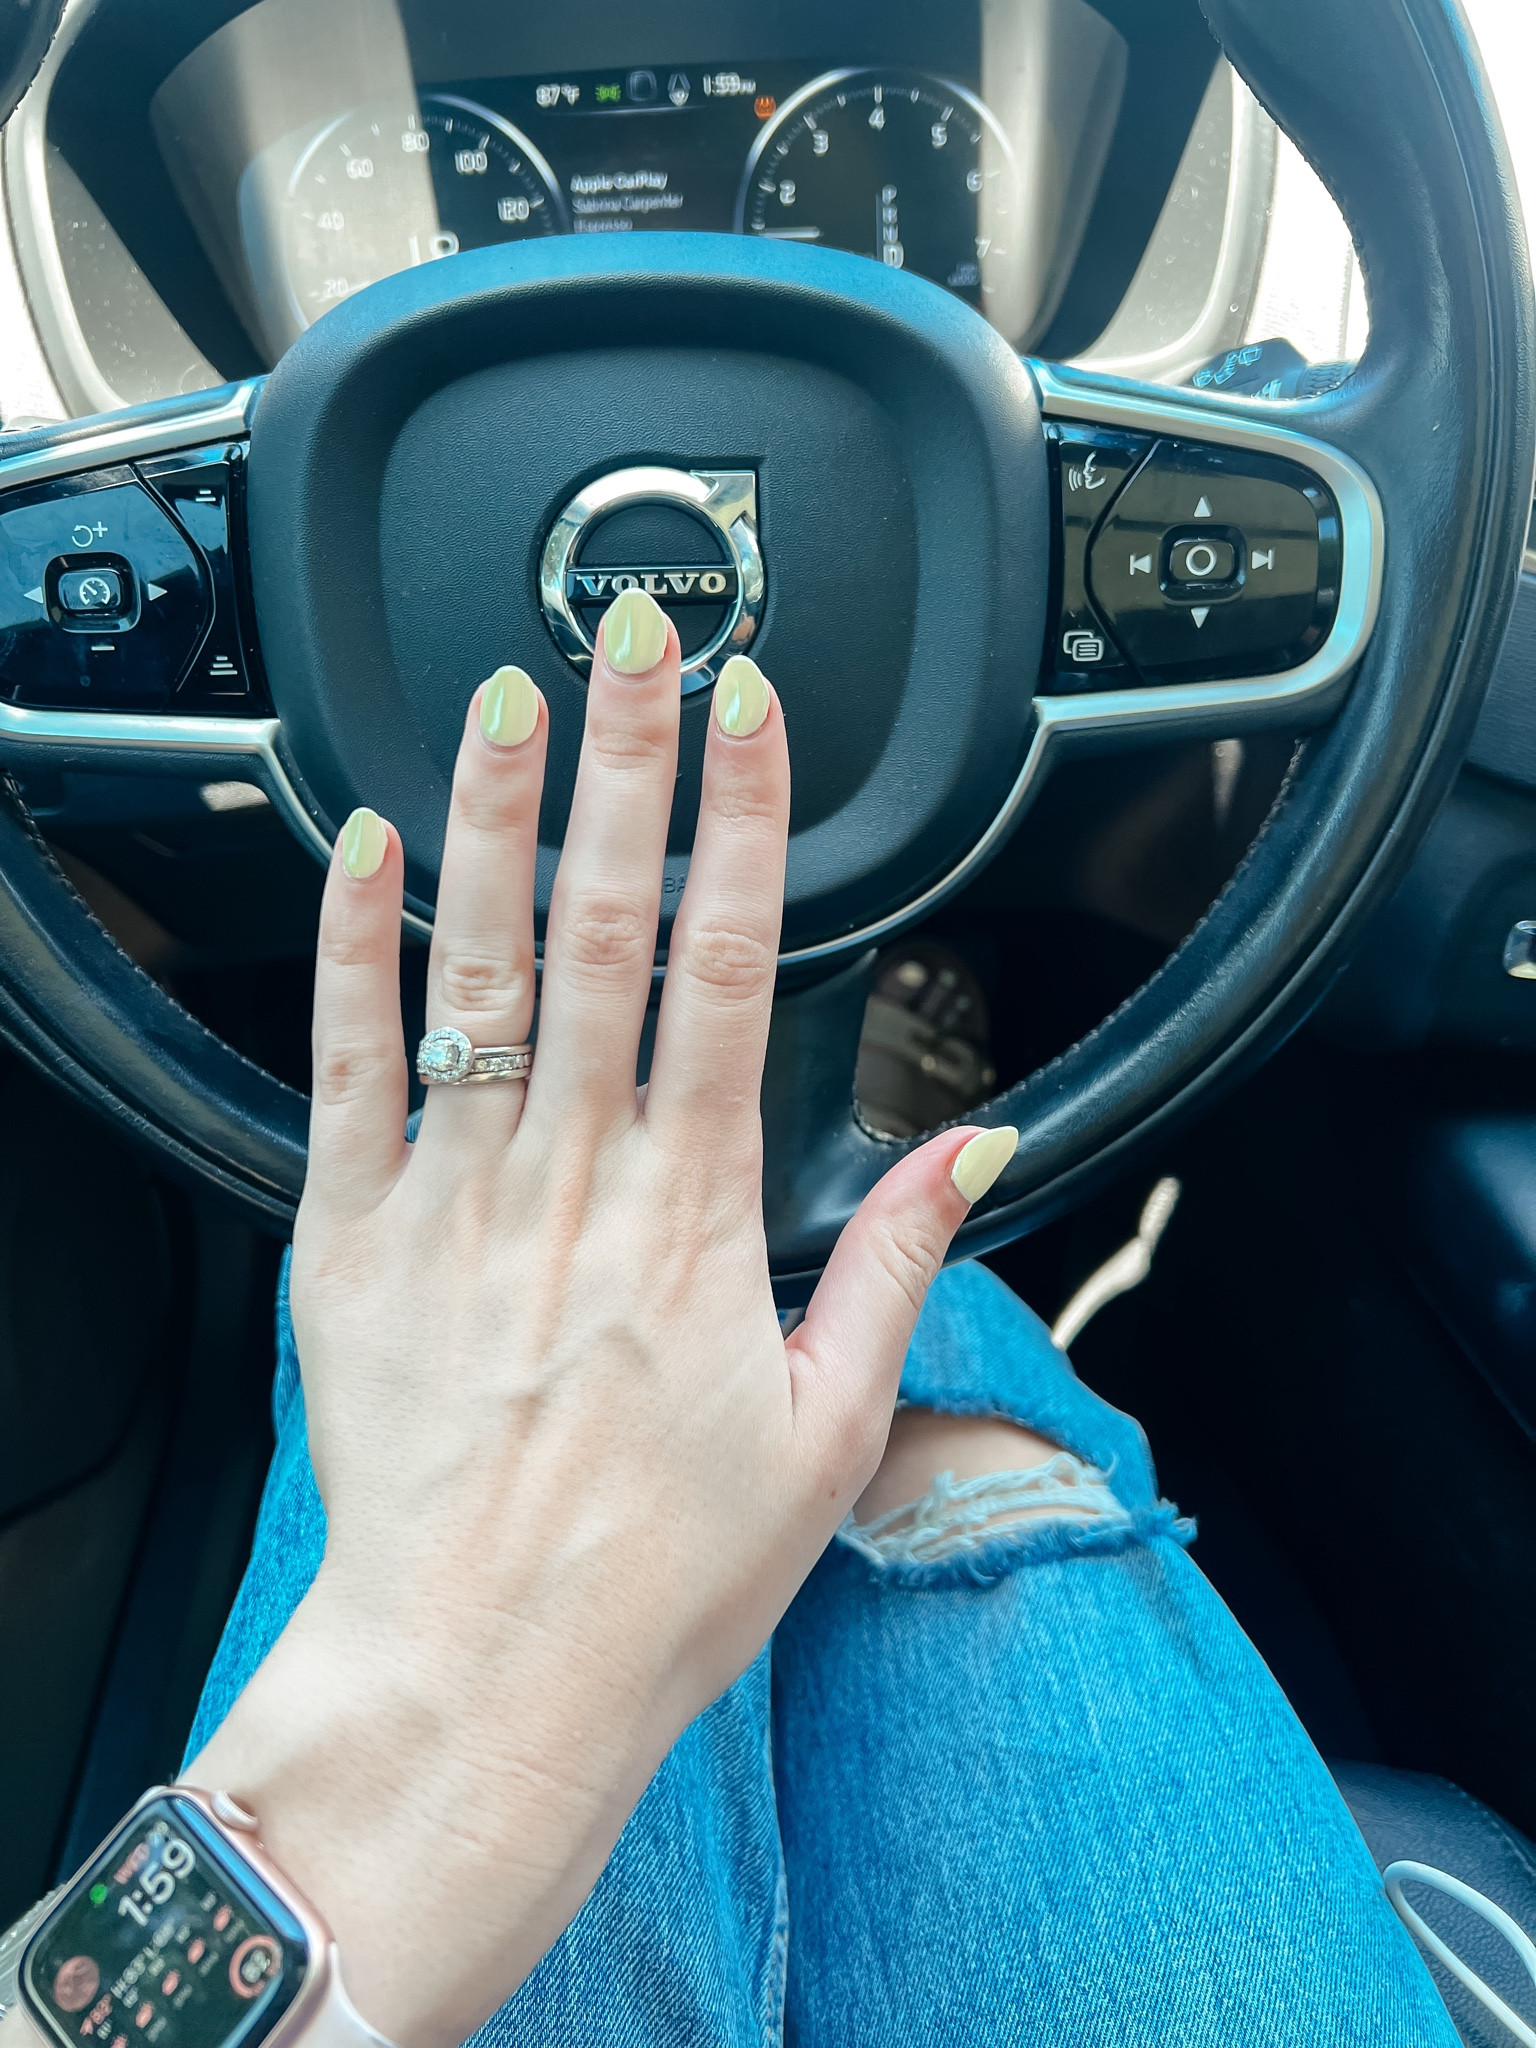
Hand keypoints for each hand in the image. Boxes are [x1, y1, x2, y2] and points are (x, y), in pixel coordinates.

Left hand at [185, 591, 1016, 2047]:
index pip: (730, 971)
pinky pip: (346, 1069)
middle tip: (636, 639)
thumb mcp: (832, 1429)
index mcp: (695, 1217)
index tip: (754, 717)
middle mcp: (574, 1184)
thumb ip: (895, 1261)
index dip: (746, 825)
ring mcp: (452, 1203)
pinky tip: (369, 848)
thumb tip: (978, 1146)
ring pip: (478, 972)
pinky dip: (356, 952)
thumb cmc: (659, 1574)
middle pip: (606, 931)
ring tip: (509, 693)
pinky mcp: (349, 1243)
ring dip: (499, 821)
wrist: (484, 1680)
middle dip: (628, 766)